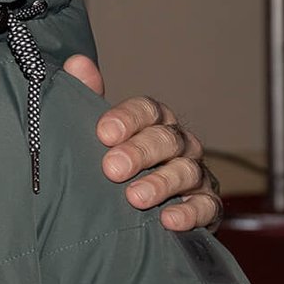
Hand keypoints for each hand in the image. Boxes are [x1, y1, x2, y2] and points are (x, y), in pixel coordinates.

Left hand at [62, 56, 222, 231]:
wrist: (134, 212)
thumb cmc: (117, 163)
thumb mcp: (98, 134)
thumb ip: (86, 97)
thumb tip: (77, 62)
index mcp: (153, 122)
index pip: (147, 110)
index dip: (127, 119)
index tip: (103, 133)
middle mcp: (179, 144)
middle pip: (166, 139)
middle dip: (140, 152)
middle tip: (112, 168)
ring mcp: (196, 174)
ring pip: (187, 171)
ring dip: (161, 183)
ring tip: (135, 197)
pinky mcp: (207, 206)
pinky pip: (207, 207)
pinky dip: (190, 213)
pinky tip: (169, 220)